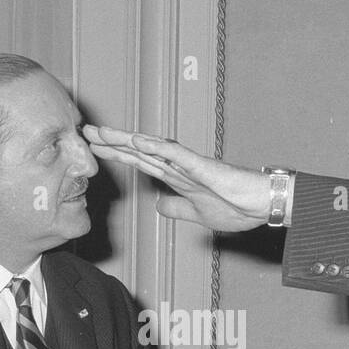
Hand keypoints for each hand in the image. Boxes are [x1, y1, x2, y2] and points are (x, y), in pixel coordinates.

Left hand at [84, 124, 273, 231]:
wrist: (263, 205)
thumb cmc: (237, 207)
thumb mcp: (197, 215)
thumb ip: (177, 208)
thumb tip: (158, 206)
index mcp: (177, 178)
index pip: (140, 163)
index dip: (117, 155)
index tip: (94, 148)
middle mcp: (179, 167)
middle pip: (139, 152)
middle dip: (112, 143)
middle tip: (85, 132)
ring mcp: (189, 165)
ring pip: (151, 149)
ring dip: (126, 141)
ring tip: (102, 133)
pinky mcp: (203, 167)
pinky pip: (176, 155)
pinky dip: (156, 147)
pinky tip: (138, 141)